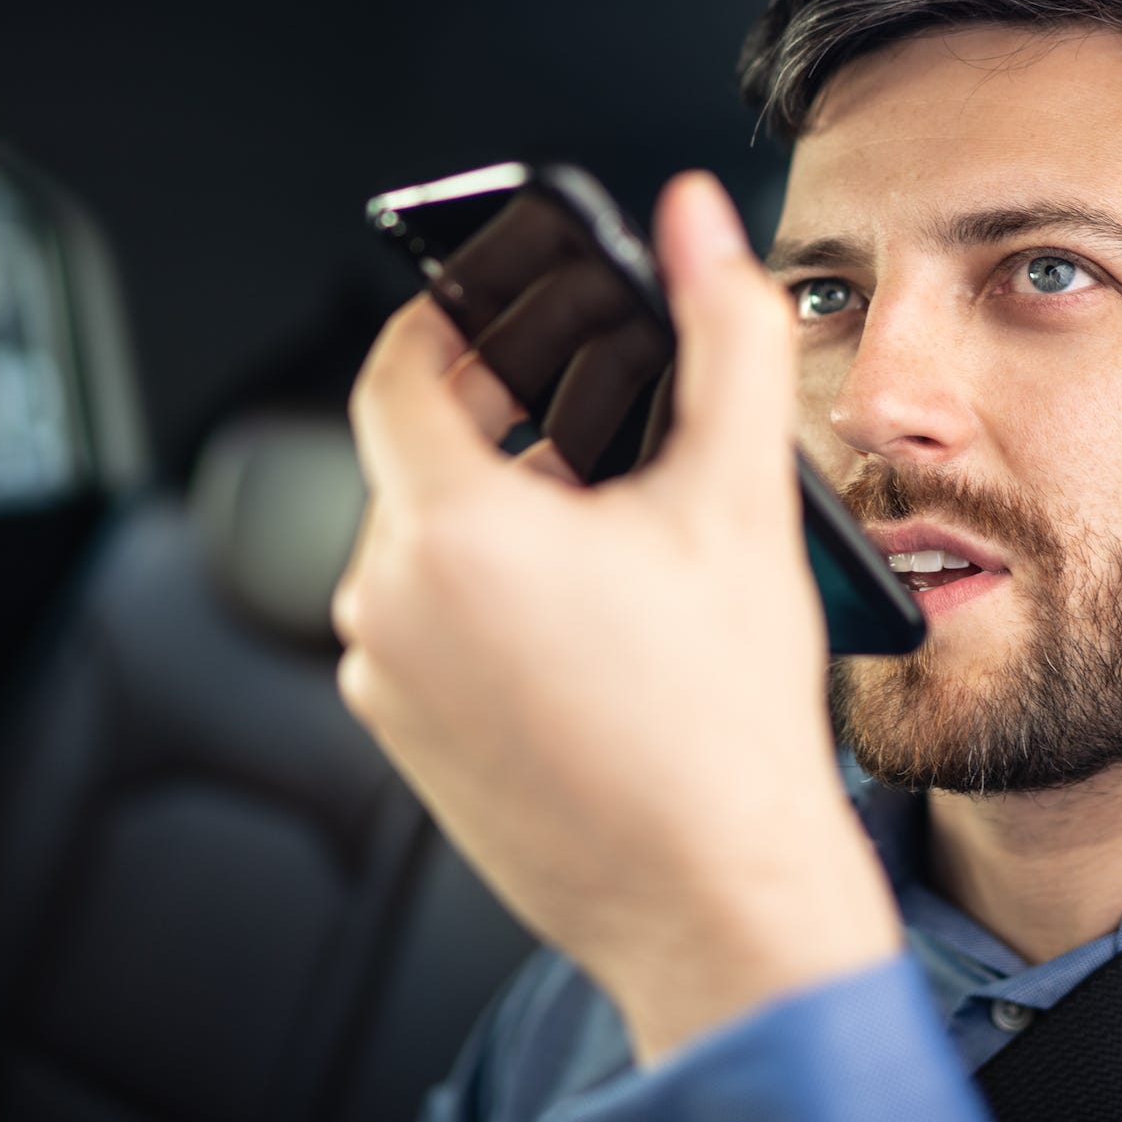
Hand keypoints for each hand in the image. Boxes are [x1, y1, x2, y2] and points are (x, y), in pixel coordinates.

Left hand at [333, 171, 901, 1062]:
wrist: (712, 900)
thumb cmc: (723, 721)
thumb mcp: (736, 500)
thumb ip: (722, 331)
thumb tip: (698, 222)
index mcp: (448, 531)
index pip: (396, 370)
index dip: (447, 318)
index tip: (493, 305)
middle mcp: (387, 606)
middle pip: (412, 457)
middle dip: (493, 415)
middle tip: (583, 407)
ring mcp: (385, 681)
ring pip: (421, 545)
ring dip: (493, 511)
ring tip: (601, 527)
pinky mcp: (402, 740)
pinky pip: (423, 626)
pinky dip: (482, 595)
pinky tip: (579, 619)